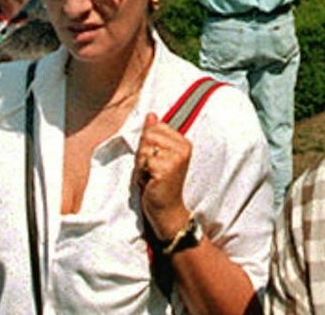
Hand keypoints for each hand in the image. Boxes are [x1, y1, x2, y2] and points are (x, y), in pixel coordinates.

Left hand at [133, 112, 193, 239]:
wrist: (166, 209)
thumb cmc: (159, 182)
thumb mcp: (156, 155)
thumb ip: (154, 134)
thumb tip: (151, 114)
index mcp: (183, 142)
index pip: (154, 127)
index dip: (148, 144)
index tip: (156, 160)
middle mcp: (183, 148)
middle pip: (148, 136)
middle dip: (143, 153)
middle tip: (152, 170)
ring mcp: (176, 158)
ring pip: (144, 148)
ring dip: (141, 164)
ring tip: (151, 176)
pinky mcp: (166, 168)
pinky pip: (143, 161)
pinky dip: (141, 173)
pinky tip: (150, 182)